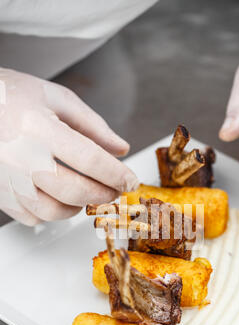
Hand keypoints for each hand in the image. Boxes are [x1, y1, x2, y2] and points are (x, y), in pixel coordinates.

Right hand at [0, 68, 137, 224]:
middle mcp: (20, 157)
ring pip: (54, 212)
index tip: (131, 181)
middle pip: (76, 191)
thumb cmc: (8, 97)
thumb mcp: (54, 97)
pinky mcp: (0, 194)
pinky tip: (58, 196)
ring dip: (79, 206)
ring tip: (86, 191)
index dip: (117, 175)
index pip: (91, 160)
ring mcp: (7, 180)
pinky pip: (33, 218)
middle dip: (104, 194)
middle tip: (114, 189)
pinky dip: (52, 212)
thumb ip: (92, 125)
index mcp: (38, 127)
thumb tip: (120, 149)